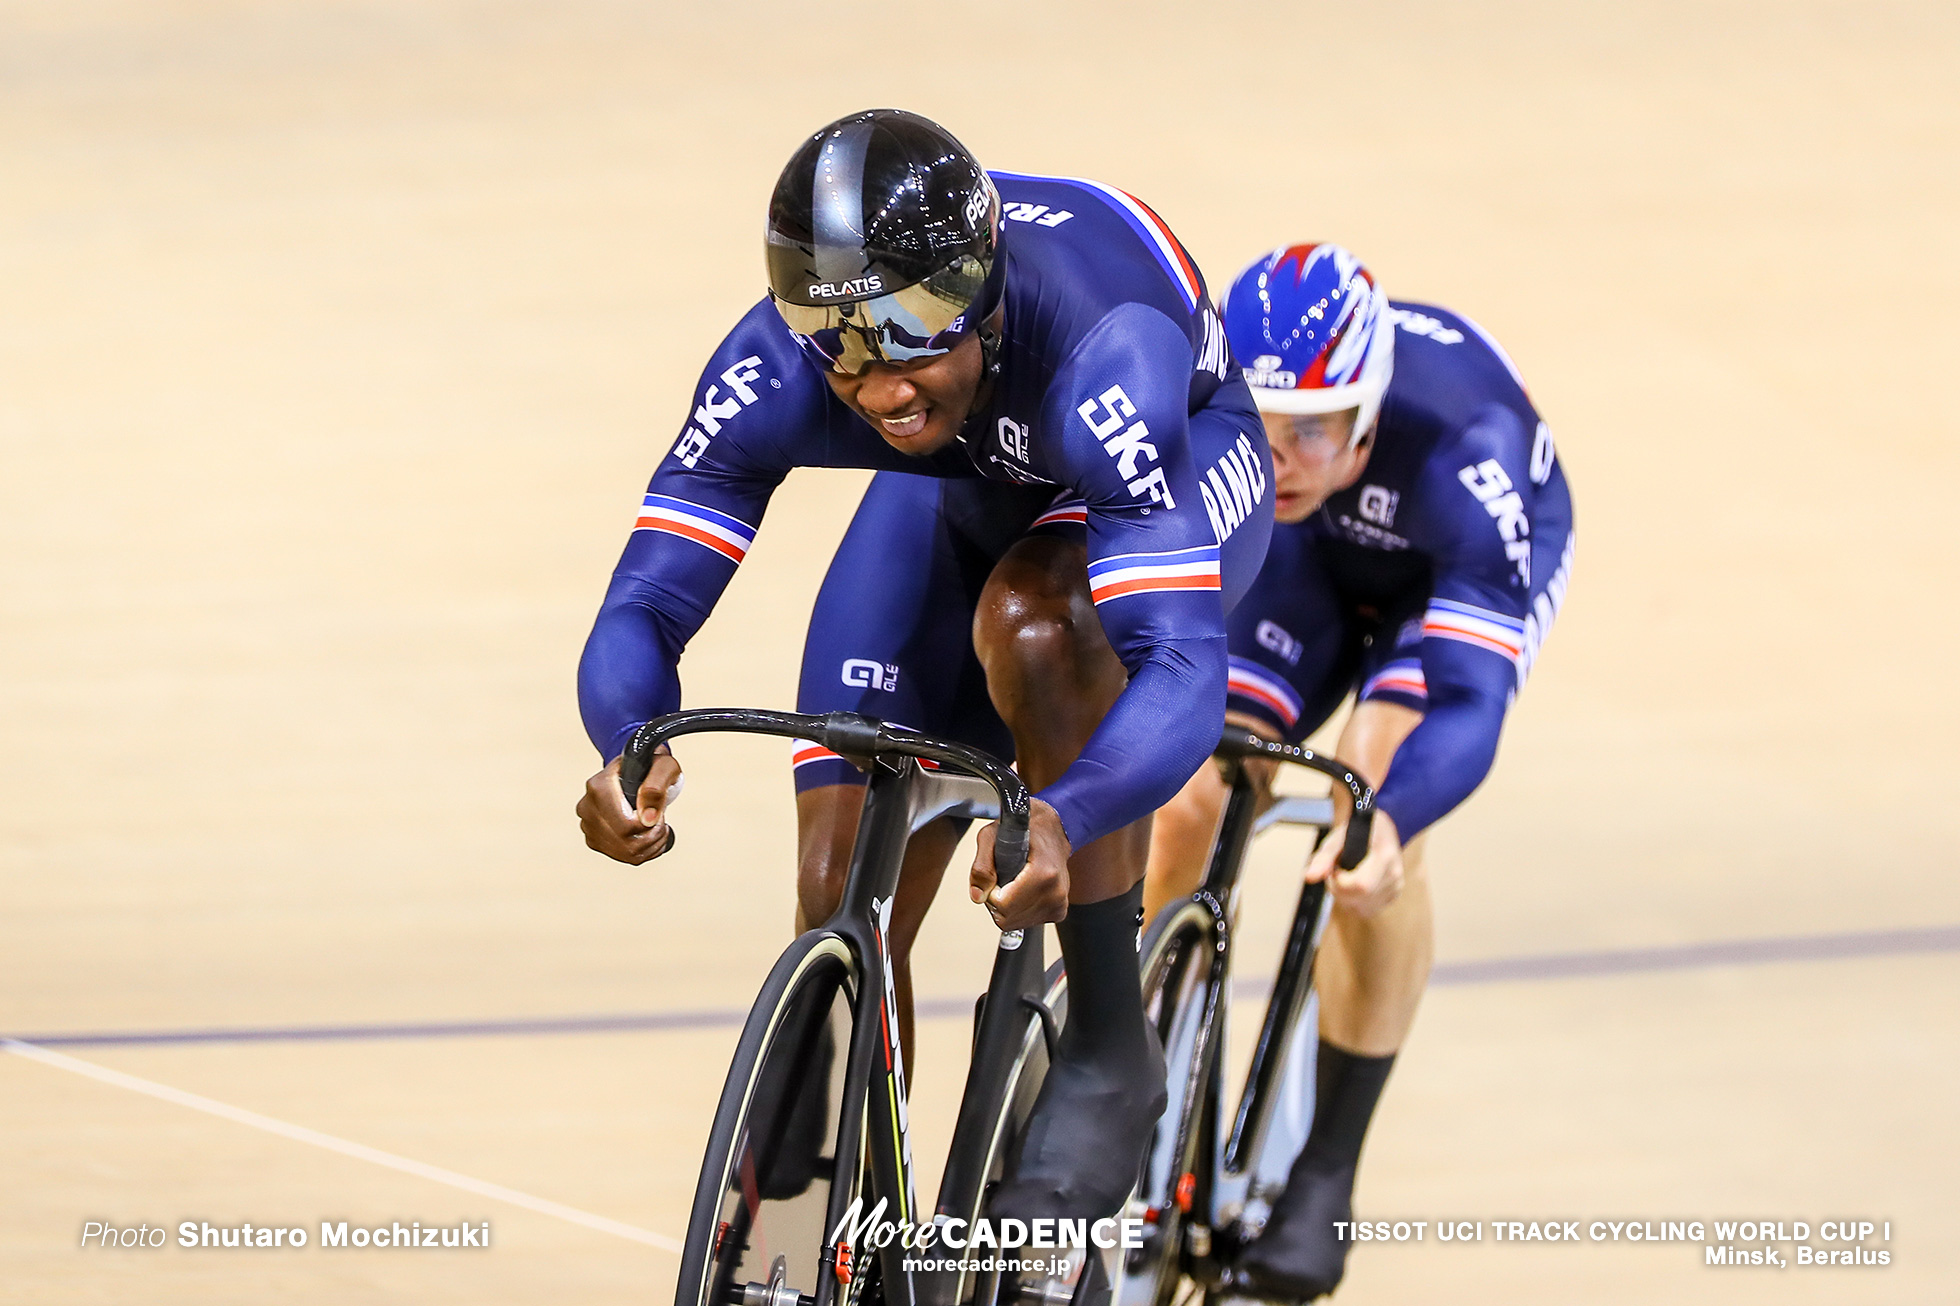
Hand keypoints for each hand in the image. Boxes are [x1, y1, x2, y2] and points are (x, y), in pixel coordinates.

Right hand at [577, 748, 681, 864]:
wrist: (638, 771)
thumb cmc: (652, 767)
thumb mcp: (663, 767)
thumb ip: (656, 787)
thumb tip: (648, 818)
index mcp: (599, 786)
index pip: (624, 824)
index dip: (648, 826)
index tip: (659, 815)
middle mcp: (587, 806)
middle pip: (624, 840)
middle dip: (651, 836)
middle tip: (661, 822)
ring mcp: (588, 825)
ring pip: (624, 851)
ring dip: (650, 845)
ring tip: (659, 830)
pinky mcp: (594, 839)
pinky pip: (622, 856)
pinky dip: (643, 851)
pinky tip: (650, 838)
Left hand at [969, 799, 1071, 929]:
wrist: (1053, 831)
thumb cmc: (1024, 831)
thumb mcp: (991, 837)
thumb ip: (981, 866)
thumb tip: (978, 896)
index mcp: (1043, 874)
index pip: (1003, 905)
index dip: (990, 893)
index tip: (995, 876)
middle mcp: (1055, 893)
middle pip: (1007, 918)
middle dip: (996, 902)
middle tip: (1002, 878)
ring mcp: (1059, 904)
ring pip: (1015, 923)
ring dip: (1006, 907)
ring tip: (1013, 883)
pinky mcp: (1059, 912)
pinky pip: (1026, 922)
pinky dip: (1018, 910)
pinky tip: (1023, 891)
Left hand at [1305, 809, 1403, 917]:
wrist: (1381, 828)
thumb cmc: (1358, 829)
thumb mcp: (1338, 838)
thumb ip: (1323, 858)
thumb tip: (1309, 878)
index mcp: (1385, 856)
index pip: (1361, 885)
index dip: (1340, 882)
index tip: (1335, 869)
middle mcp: (1394, 874)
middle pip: (1360, 899)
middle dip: (1339, 890)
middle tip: (1336, 872)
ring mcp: (1396, 886)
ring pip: (1361, 908)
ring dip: (1346, 897)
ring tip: (1346, 876)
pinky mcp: (1393, 895)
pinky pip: (1367, 910)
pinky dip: (1355, 902)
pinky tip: (1353, 885)